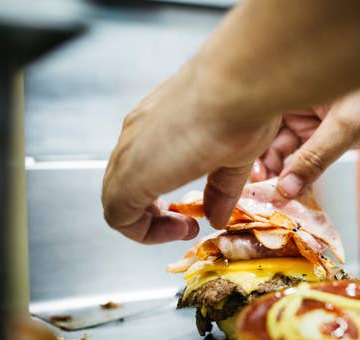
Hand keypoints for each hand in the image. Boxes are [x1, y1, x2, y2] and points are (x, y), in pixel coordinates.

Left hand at [102, 65, 280, 243]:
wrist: (236, 88)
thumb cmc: (242, 106)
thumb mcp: (234, 155)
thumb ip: (221, 189)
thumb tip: (218, 217)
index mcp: (159, 121)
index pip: (145, 162)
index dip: (163, 191)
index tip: (192, 206)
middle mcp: (138, 133)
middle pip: (125, 182)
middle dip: (154, 212)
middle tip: (185, 222)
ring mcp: (129, 152)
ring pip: (117, 200)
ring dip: (150, 224)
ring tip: (184, 227)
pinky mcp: (129, 176)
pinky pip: (118, 217)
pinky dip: (145, 232)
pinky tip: (180, 226)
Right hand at [251, 72, 359, 195]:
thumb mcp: (348, 127)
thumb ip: (314, 158)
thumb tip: (286, 187)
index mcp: (298, 86)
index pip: (262, 118)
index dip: (253, 147)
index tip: (252, 176)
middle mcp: (300, 101)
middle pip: (269, 137)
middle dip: (266, 165)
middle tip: (265, 191)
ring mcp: (314, 119)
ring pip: (286, 150)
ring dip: (282, 173)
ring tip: (279, 195)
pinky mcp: (328, 134)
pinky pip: (305, 156)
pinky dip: (300, 174)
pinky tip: (294, 190)